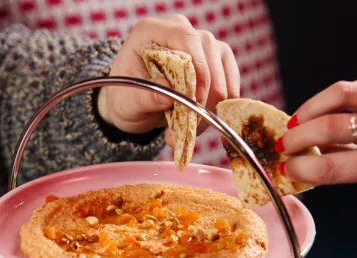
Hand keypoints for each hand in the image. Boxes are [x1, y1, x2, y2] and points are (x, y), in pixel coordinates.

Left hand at [96, 14, 239, 136]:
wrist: (133, 106)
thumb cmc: (126, 98)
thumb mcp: (127, 102)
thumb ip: (145, 98)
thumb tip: (167, 96)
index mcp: (152, 31)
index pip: (184, 37)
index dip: (196, 66)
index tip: (195, 96)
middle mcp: (179, 30)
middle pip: (207, 53)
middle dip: (204, 93)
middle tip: (192, 123)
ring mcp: (201, 44)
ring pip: (221, 69)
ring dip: (212, 103)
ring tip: (192, 128)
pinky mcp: (216, 61)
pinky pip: (229, 81)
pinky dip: (219, 106)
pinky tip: (203, 123)